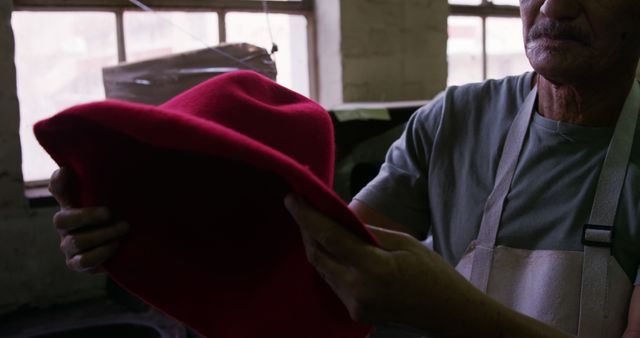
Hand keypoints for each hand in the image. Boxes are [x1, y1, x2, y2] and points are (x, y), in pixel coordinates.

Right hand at [49, 168, 128, 272]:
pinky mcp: (77, 264)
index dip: (59, 182)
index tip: (67, 171)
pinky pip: (84, 261)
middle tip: (112, 213)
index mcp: (70, 205)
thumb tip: (77, 167)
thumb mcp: (112, 201)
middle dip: (89, 216)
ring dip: (102, 234)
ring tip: (123, 229)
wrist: (126, 245)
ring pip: (77, 241)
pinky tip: (116, 245)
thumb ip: (98, 186)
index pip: (58, 190)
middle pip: (63, 220)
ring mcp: (68, 246)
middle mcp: (64, 226)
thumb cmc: (115, 218)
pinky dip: (102, 253)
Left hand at [284, 193, 573, 336]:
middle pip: (317, 256)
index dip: (306, 217)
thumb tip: (341, 221)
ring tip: (317, 226)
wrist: (449, 314)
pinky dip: (330, 264)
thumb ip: (368, 233)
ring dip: (317, 248)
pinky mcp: (355, 313)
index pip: (329, 237)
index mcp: (372, 268)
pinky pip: (333, 283)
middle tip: (302, 210)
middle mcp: (357, 289)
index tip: (291, 199)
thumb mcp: (404, 242)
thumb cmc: (433, 273)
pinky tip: (334, 251)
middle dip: (307, 231)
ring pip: (322, 271)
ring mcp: (354, 305)